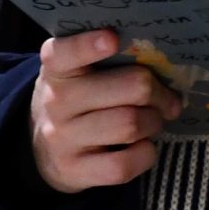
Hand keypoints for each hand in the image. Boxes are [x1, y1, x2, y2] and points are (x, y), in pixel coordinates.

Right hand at [28, 30, 181, 194]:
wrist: (41, 149)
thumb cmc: (75, 100)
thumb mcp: (76, 73)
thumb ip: (108, 61)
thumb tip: (164, 65)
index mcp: (57, 70)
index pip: (64, 53)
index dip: (89, 45)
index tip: (113, 38)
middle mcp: (56, 102)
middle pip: (130, 87)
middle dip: (158, 92)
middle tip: (167, 98)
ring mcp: (63, 138)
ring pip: (131, 124)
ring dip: (154, 122)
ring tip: (153, 120)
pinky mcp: (74, 170)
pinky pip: (124, 164)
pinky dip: (145, 154)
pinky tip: (143, 146)